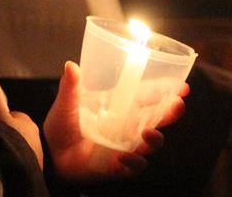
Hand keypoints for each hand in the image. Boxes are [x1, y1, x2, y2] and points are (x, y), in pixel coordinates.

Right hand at [0, 60, 42, 168]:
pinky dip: (8, 163)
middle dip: (0, 135)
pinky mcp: (29, 170)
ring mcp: (31, 155)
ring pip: (13, 148)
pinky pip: (15, 163)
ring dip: (4, 150)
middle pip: (9, 132)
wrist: (22, 175)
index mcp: (26, 123)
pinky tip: (0, 166)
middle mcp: (31, 138)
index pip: (7, 116)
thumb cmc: (13, 141)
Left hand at [43, 61, 187, 182]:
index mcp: (119, 107)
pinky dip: (133, 162)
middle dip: (170, 113)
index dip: (166, 91)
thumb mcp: (66, 104)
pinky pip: (135, 166)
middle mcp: (126, 126)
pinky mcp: (119, 166)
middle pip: (157, 119)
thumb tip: (71, 65)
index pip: (147, 97)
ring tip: (147, 133)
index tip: (181, 86)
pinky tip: (123, 157)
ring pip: (151, 143)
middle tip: (177, 105)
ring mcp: (125, 146)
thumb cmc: (61, 127)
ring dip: (154, 138)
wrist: (50, 155)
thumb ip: (70, 87)